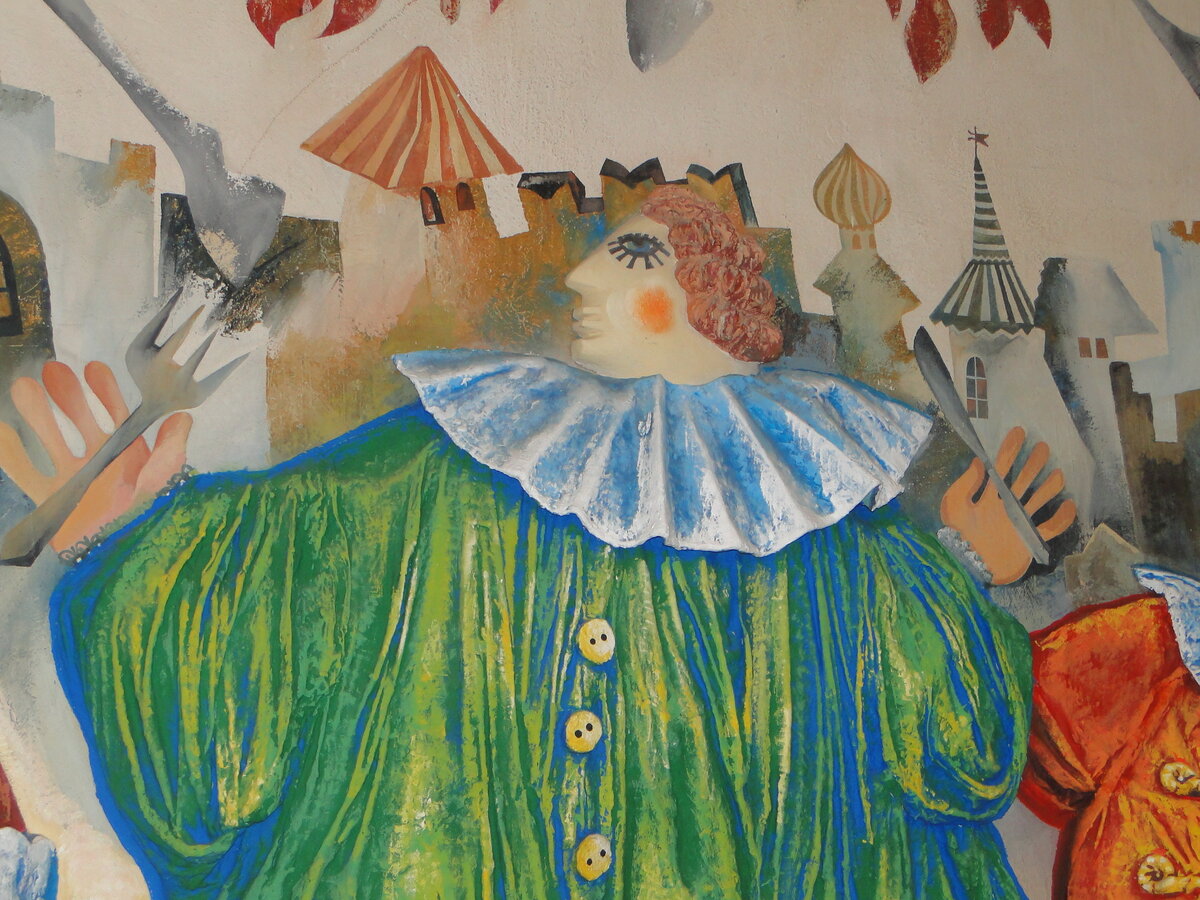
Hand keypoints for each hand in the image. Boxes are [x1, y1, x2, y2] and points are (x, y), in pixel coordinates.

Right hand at [0, 361, 190, 551]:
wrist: (122, 560)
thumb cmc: (147, 521)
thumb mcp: (164, 483)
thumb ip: (170, 451)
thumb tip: (183, 417)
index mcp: (128, 459)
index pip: (116, 418)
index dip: (105, 393)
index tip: (94, 369)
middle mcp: (98, 466)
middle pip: (78, 422)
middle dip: (68, 396)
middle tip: (54, 370)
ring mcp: (71, 481)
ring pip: (49, 440)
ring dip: (37, 414)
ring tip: (25, 386)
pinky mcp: (49, 499)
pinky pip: (23, 471)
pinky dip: (10, 451)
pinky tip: (2, 428)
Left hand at [940, 426, 1075, 584]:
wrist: (968, 569)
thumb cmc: (958, 537)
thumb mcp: (955, 506)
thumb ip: (966, 484)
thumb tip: (979, 461)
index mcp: (986, 498)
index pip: (999, 469)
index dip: (1008, 450)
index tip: (1018, 432)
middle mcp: (1004, 507)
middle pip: (1022, 481)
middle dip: (1032, 464)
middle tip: (1043, 447)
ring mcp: (1018, 523)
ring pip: (1038, 500)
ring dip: (1048, 487)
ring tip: (1058, 473)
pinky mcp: (1028, 539)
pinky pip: (1050, 528)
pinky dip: (1062, 518)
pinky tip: (1070, 505)